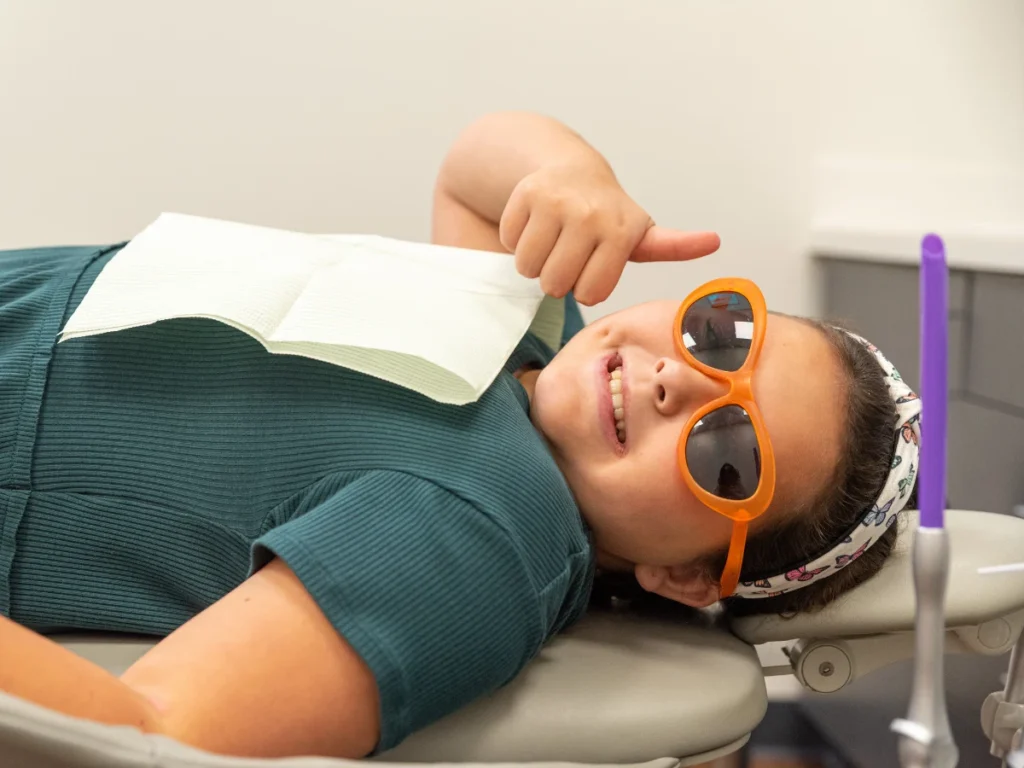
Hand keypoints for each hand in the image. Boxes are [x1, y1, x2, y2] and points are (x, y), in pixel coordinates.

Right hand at [498, 162, 719, 304]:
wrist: (572, 170)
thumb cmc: (608, 216)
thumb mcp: (640, 233)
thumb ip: (673, 245)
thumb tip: (714, 241)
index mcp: (621, 231)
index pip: (588, 295)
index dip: (586, 289)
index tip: (593, 267)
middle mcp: (589, 214)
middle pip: (555, 285)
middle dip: (557, 279)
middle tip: (568, 256)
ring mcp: (554, 201)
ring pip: (528, 268)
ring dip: (534, 263)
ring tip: (551, 243)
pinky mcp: (525, 193)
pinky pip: (509, 242)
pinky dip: (515, 241)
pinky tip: (534, 225)